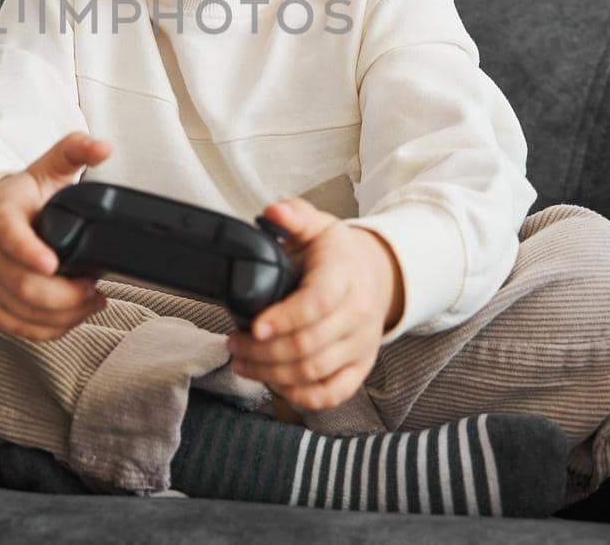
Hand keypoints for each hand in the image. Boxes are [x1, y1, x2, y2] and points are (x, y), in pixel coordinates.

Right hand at [0, 131, 111, 340]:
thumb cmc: (16, 199)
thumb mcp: (43, 170)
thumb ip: (72, 152)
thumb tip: (103, 146)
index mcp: (0, 214)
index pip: (9, 235)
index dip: (28, 251)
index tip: (52, 263)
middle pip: (23, 285)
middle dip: (65, 294)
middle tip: (93, 287)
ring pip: (23, 312)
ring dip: (64, 314)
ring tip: (91, 300)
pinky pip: (19, 328)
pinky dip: (50, 328)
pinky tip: (73, 315)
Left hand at [225, 198, 402, 410]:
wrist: (376, 276)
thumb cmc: (337, 254)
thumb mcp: (317, 225)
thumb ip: (294, 216)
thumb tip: (273, 212)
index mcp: (344, 275)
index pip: (317, 303)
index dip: (284, 319)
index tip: (252, 325)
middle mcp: (357, 314)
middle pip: (308, 345)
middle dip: (262, 350)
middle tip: (233, 343)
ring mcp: (361, 344)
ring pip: (315, 371)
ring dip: (271, 374)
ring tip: (242, 362)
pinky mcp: (360, 367)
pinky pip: (333, 393)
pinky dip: (302, 396)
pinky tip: (275, 384)